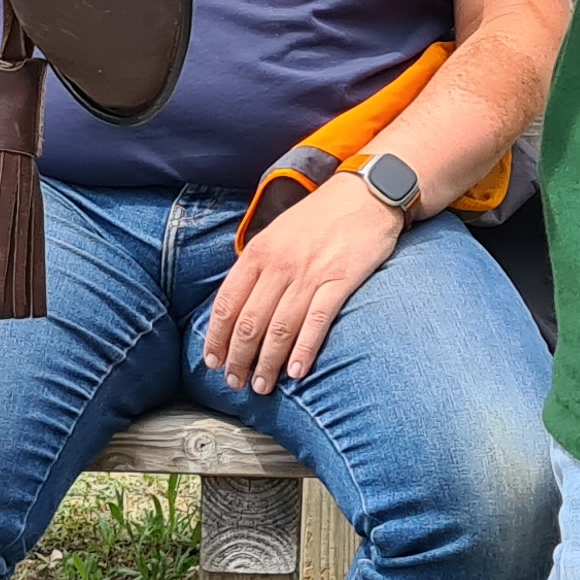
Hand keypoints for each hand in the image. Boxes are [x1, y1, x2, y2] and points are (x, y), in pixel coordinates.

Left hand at [203, 177, 404, 393]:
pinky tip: (296, 372)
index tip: (213, 360)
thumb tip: (239, 302)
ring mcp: (309, 274)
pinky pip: (316, 322)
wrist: (366, 194)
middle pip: (250, 322)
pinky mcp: (339, 281)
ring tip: (262, 385)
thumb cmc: (321, 216)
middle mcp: (279, 265)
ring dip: (267, 363)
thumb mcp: (278, 231)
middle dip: (238, 358)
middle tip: (235, 382)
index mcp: (259, 252)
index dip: (217, 337)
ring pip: (279, 329)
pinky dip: (303, 351)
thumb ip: (258, 264)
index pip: (227, 303)